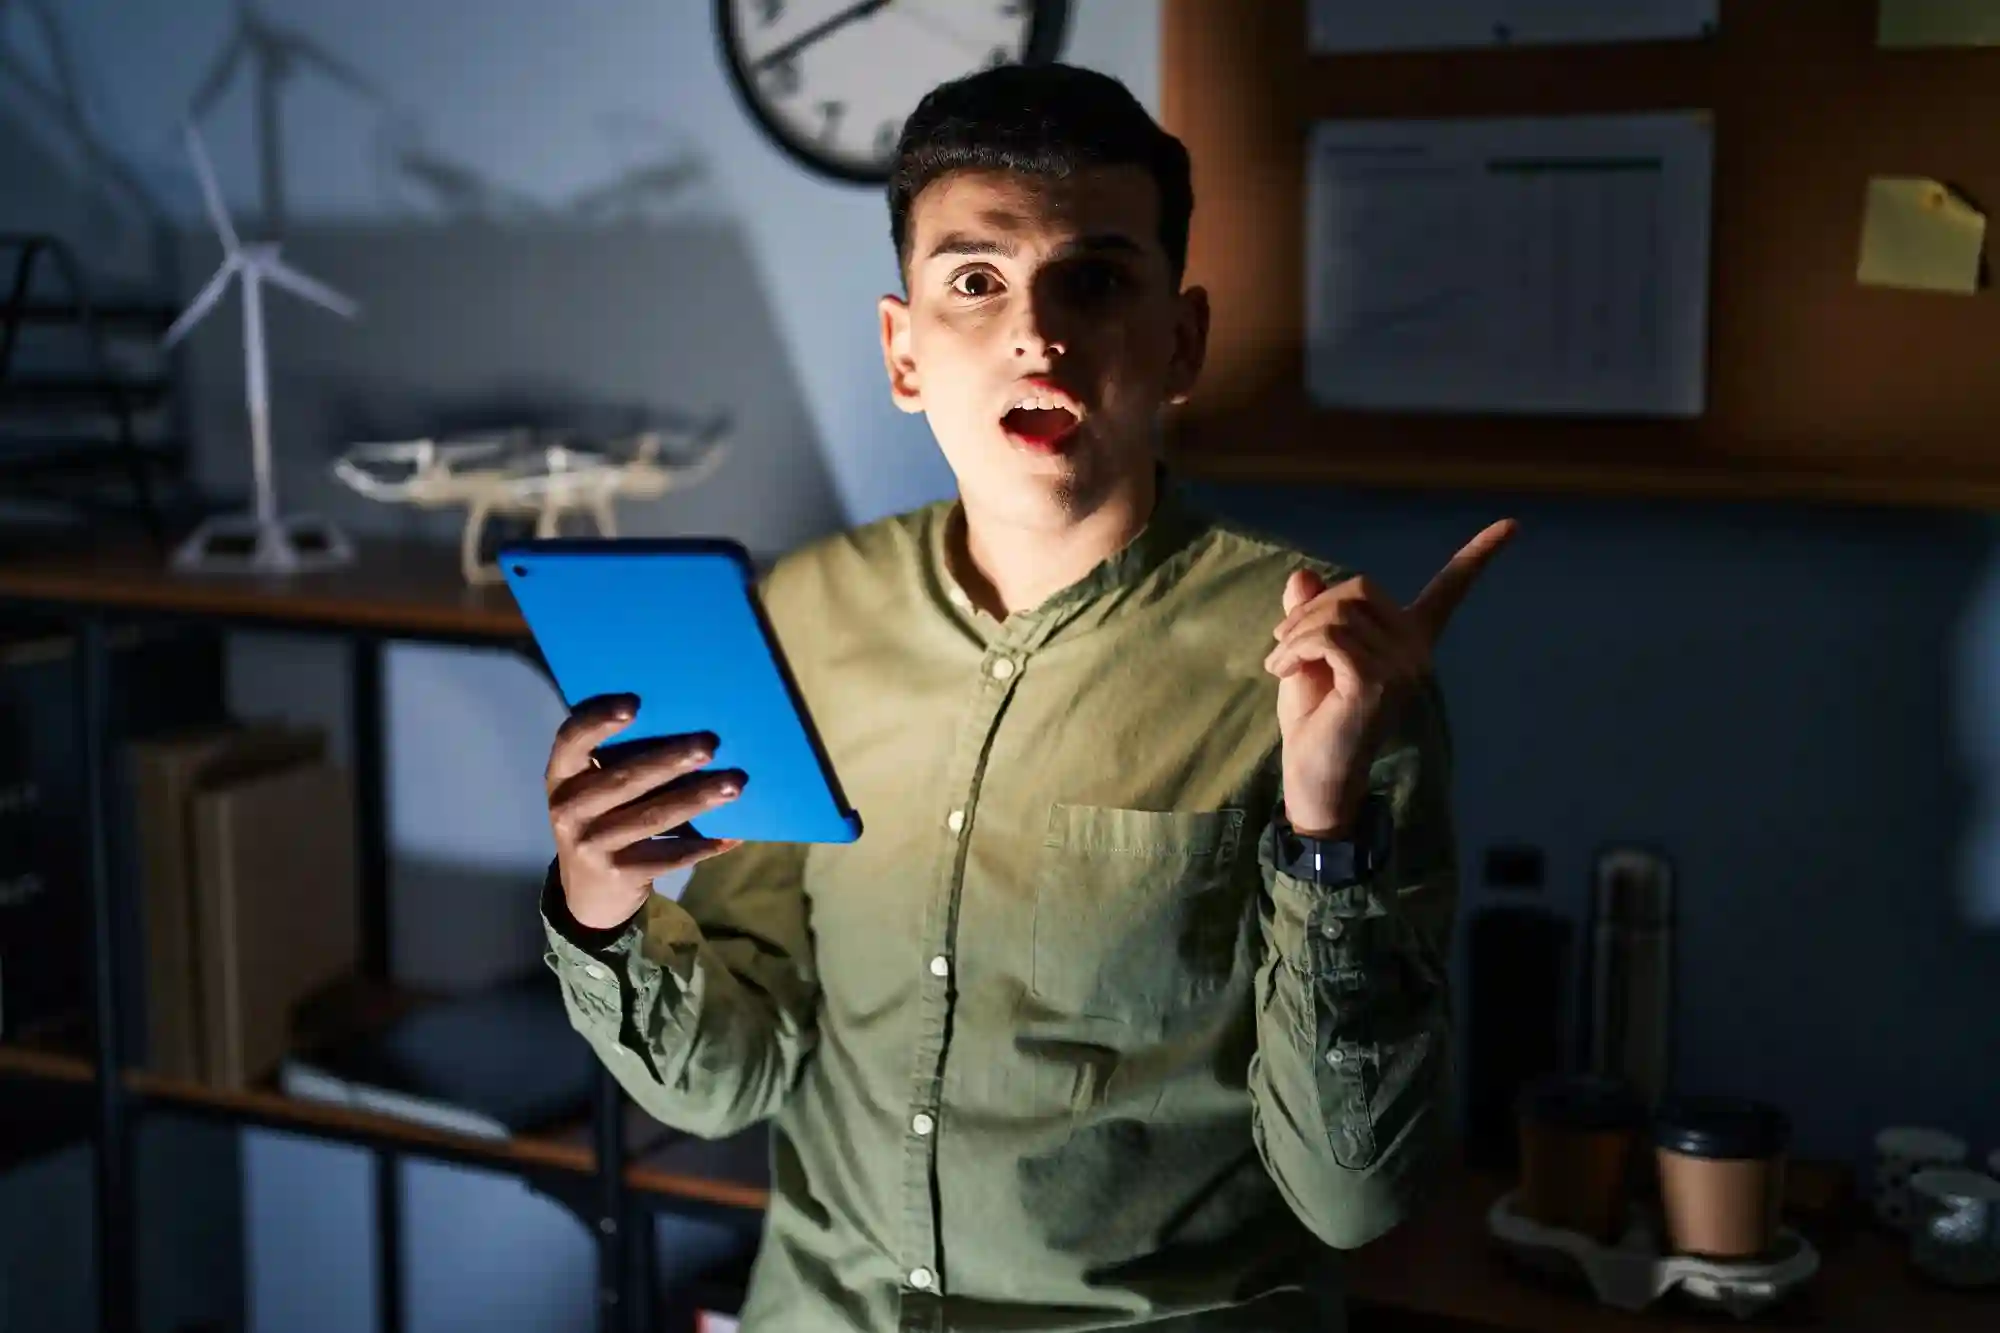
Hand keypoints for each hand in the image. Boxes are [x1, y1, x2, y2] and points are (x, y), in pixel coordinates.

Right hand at [544, 694, 747, 930]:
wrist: (588, 895)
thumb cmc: (600, 821)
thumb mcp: (592, 792)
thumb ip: (618, 762)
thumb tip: (687, 728)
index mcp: (561, 777)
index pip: (571, 742)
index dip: (598, 722)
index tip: (635, 704)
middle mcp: (568, 810)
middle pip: (622, 780)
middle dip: (669, 761)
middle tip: (709, 745)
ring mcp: (591, 846)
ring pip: (652, 817)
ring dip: (696, 800)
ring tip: (733, 785)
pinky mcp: (619, 874)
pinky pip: (669, 856)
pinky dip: (703, 844)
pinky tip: (732, 834)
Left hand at [1264, 521, 1517, 836]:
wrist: (1314, 777)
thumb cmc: (1315, 720)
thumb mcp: (1308, 656)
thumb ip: (1311, 615)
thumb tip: (1302, 575)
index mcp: (1409, 642)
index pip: (1450, 591)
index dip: (1478, 556)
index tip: (1513, 525)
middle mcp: (1416, 652)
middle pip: (1358, 588)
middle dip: (1311, 609)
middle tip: (1282, 643)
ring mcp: (1403, 668)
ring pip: (1337, 612)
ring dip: (1294, 632)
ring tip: (1280, 661)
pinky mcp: (1377, 682)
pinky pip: (1328, 636)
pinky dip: (1293, 647)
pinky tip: (1280, 670)